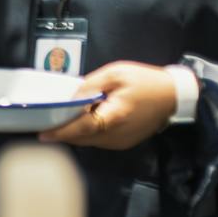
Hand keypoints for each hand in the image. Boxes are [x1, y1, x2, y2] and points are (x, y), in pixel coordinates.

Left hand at [40, 61, 178, 149]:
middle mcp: (116, 135)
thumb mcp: (116, 74)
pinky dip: (87, 133)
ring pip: (89, 142)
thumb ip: (91, 85)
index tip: (42, 133)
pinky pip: (98, 141)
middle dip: (63, 132)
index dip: (61, 131)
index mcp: (115, 117)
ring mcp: (121, 142)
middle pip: (82, 138)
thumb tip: (71, 98)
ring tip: (61, 119)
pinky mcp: (124, 143)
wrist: (175, 96)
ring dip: (75, 133)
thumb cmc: (146, 81)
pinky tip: (83, 120)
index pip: (82, 128)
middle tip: (45, 122)